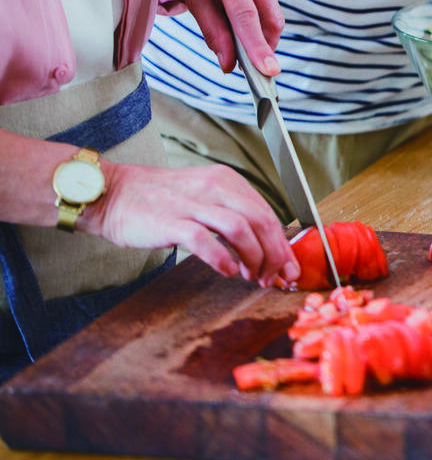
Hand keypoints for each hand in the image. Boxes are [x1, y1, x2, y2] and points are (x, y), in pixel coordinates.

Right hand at [83, 162, 299, 286]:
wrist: (114, 192)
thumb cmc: (162, 200)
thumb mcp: (205, 197)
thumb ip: (234, 216)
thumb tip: (266, 247)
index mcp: (227, 182)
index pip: (268, 214)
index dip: (282, 244)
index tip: (288, 267)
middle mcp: (215, 188)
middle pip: (261, 221)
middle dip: (274, 255)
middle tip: (272, 277)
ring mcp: (193, 203)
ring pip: (240, 229)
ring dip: (253, 258)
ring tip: (251, 276)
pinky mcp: (171, 222)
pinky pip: (206, 241)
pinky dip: (223, 259)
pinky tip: (228, 271)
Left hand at [158, 0, 285, 75]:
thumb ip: (213, 32)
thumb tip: (229, 65)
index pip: (246, 19)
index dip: (257, 48)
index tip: (269, 71)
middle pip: (271, 21)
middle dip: (264, 47)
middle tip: (252, 65)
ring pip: (274, 14)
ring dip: (259, 27)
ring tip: (232, 13)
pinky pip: (274, 1)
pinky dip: (260, 9)